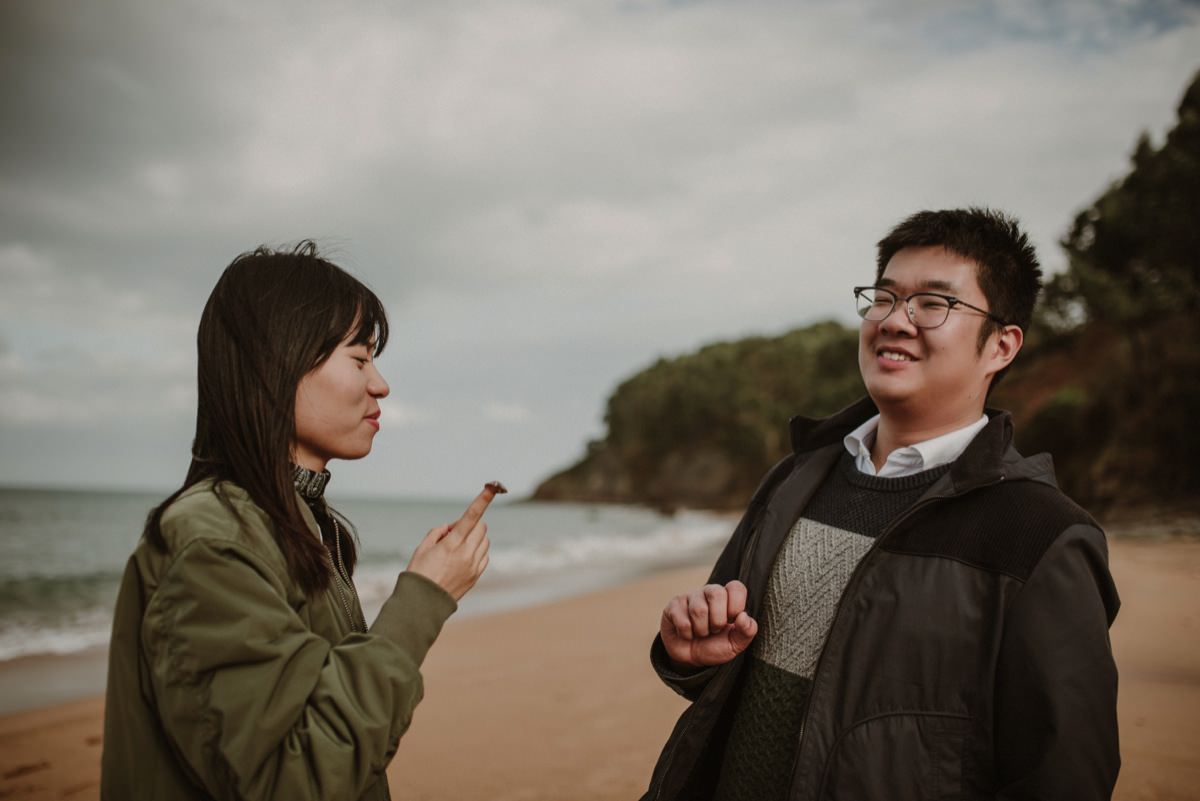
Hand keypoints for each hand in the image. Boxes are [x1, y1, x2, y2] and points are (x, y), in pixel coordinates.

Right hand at [405, 485, 495, 600]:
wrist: (423, 604)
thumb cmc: (419, 573)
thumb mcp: (422, 548)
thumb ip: (439, 532)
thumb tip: (452, 527)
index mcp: (452, 544)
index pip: (471, 516)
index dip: (482, 500)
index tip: (493, 487)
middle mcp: (466, 554)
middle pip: (481, 526)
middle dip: (471, 523)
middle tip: (452, 534)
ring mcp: (474, 566)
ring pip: (484, 541)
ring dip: (474, 537)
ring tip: (455, 549)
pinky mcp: (477, 575)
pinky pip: (484, 555)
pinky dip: (477, 551)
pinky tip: (462, 559)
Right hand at [660, 580, 757, 668]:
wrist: (690, 658)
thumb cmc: (715, 646)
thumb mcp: (735, 644)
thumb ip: (747, 631)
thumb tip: (744, 616)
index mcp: (727, 597)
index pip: (736, 587)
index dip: (736, 606)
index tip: (731, 621)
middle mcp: (708, 592)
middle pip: (717, 593)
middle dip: (717, 620)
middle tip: (714, 630)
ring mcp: (689, 597)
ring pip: (698, 609)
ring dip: (701, 630)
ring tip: (700, 633)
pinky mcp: (673, 606)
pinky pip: (682, 620)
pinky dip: (687, 634)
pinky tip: (687, 633)